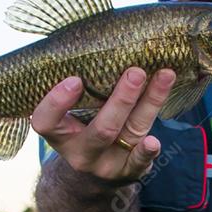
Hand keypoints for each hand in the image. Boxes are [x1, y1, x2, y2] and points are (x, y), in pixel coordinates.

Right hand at [31, 67, 175, 183]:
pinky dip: (147, 152)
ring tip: (164, 75)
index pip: (47, 122)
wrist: (95, 172)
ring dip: (149, 104)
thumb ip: (82, 87)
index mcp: (59, 134)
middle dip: (121, 100)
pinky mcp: (128, 171)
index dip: (57, 102)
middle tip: (136, 72)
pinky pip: (138, 162)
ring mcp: (105, 164)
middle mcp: (80, 152)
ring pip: (129, 133)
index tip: (75, 79)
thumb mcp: (72, 113)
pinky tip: (155, 141)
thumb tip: (103, 39)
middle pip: (101, 129)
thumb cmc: (83, 126)